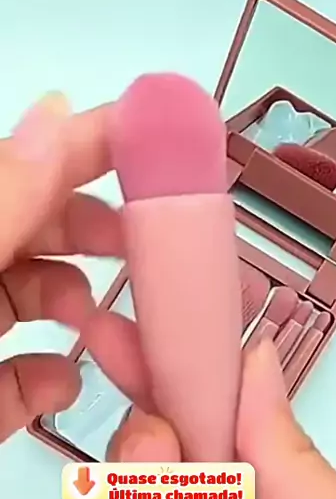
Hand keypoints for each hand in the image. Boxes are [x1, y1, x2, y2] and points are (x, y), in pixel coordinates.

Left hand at [0, 92, 121, 440]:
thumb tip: (57, 113)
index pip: (24, 169)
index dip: (87, 147)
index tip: (158, 143)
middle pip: (32, 230)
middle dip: (93, 236)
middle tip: (144, 251)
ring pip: (26, 303)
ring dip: (76, 310)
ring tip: (111, 331)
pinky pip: (11, 381)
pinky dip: (41, 381)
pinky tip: (59, 385)